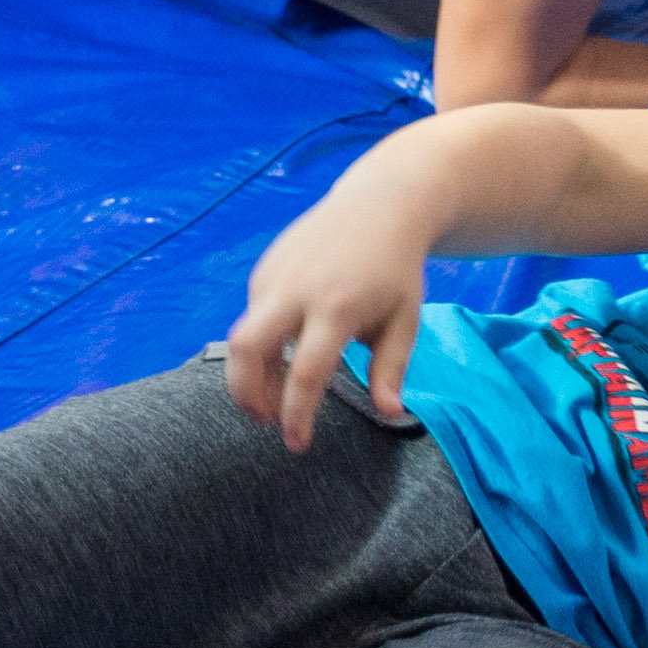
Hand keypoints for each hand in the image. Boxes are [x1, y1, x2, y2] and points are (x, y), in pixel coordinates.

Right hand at [226, 181, 433, 448]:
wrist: (381, 204)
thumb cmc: (396, 270)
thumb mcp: (405, 320)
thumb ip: (392, 369)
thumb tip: (390, 413)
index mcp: (337, 307)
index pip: (306, 372)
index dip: (296, 414)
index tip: (297, 443)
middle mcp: (297, 289)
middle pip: (246, 349)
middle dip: (246, 393)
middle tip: (266, 421)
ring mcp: (274, 275)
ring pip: (243, 336)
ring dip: (252, 374)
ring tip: (276, 396)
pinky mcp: (264, 269)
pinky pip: (253, 316)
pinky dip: (261, 346)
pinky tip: (283, 355)